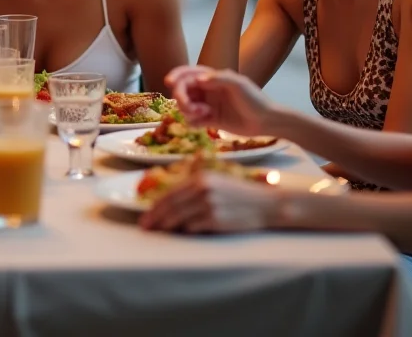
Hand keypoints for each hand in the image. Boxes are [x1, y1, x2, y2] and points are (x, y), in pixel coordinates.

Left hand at [140, 171, 277, 232]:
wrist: (266, 204)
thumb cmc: (241, 194)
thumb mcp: (217, 182)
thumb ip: (195, 187)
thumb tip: (171, 201)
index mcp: (201, 178)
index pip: (171, 193)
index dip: (155, 205)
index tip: (145, 214)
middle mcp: (202, 189)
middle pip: (170, 205)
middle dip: (155, 217)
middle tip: (145, 227)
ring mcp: (209, 204)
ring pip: (179, 217)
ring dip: (165, 225)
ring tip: (157, 232)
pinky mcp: (216, 219)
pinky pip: (193, 227)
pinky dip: (184, 230)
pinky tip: (178, 234)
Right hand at [166, 67, 277, 135]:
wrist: (267, 122)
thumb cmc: (255, 100)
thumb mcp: (238, 85)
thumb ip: (218, 79)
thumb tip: (197, 79)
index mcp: (213, 78)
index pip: (189, 73)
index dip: (177, 75)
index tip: (169, 82)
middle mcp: (208, 90)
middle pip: (184, 91)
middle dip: (183, 98)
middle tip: (191, 108)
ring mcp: (208, 105)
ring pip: (186, 106)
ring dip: (188, 111)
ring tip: (204, 115)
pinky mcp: (210, 120)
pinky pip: (192, 120)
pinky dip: (192, 122)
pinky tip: (202, 124)